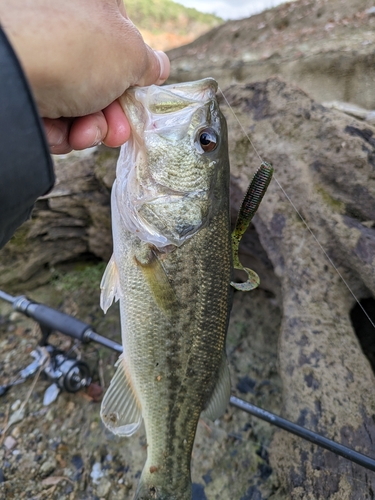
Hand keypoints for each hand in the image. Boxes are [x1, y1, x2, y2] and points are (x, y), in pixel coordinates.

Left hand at [0, 0, 169, 152]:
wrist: (10, 71)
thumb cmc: (77, 51)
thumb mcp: (130, 55)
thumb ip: (149, 64)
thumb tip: (159, 67)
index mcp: (95, 7)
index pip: (123, 47)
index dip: (132, 83)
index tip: (135, 107)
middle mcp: (65, 27)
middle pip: (100, 83)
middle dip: (110, 118)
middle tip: (114, 135)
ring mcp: (41, 55)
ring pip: (76, 104)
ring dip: (87, 130)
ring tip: (81, 135)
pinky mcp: (21, 85)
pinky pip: (48, 112)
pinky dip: (57, 130)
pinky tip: (55, 131)